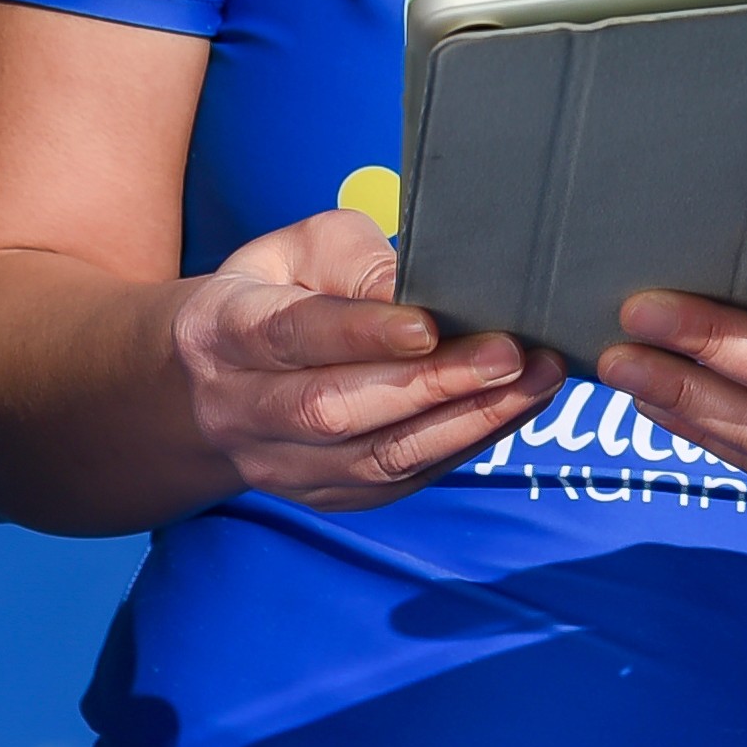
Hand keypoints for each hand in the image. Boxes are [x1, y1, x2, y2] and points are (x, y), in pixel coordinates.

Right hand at [169, 208, 557, 506]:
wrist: (213, 381)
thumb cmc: (275, 292)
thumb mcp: (298, 249)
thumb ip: (353, 262)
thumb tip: (418, 290)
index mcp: (225, 330)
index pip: (293, 335)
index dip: (362, 333)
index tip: (430, 326)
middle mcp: (242, 410)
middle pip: (334, 409)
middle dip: (431, 386)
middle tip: (509, 355)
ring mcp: (280, 466)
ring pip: (374, 459)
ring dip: (463, 423)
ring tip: (534, 382)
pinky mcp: (324, 496)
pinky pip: (398, 482)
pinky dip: (462, 447)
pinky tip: (512, 410)